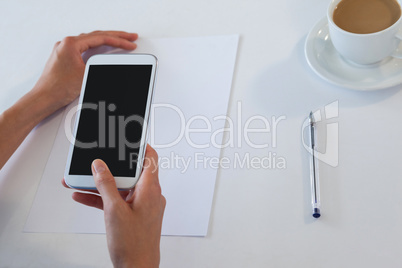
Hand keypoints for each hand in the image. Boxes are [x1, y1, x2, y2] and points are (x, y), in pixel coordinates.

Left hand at [32, 31, 137, 113]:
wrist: (44, 99)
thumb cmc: (58, 88)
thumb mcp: (87, 76)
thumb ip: (103, 67)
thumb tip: (117, 65)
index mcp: (71, 44)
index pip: (101, 38)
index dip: (119, 40)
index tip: (130, 43)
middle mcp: (66, 44)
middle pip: (97, 36)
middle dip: (116, 37)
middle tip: (130, 37)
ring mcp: (65, 50)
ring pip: (91, 41)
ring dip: (107, 41)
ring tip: (120, 41)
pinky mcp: (65, 58)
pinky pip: (85, 48)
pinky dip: (97, 48)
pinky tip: (104, 49)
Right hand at [63, 145, 165, 267]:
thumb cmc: (133, 244)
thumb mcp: (114, 210)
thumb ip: (106, 185)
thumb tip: (100, 166)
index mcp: (150, 189)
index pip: (150, 159)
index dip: (141, 146)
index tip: (130, 138)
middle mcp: (149, 195)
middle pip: (131, 172)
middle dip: (111, 167)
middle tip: (98, 159)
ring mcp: (142, 206)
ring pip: (122, 188)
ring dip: (102, 184)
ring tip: (81, 180)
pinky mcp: (135, 215)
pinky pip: (119, 201)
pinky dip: (104, 198)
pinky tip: (84, 197)